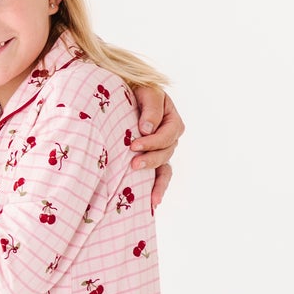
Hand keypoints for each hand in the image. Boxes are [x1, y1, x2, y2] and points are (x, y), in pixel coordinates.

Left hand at [128, 84, 184, 213]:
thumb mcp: (146, 91)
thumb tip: (147, 129)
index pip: (167, 134)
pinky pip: (161, 176)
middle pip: (166, 152)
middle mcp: (170, 137)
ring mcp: (162, 150)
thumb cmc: (134, 90)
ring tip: (146, 193)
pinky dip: (158, 188)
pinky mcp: (153, 160)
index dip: (153, 141)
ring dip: (155, 179)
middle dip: (151, 159)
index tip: (134, 145)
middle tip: (133, 164)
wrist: (122, 95)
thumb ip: (150, 107)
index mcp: (172, 119)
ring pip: (164, 166)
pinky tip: (153, 203)